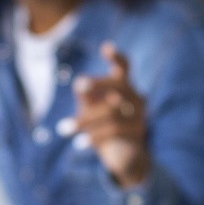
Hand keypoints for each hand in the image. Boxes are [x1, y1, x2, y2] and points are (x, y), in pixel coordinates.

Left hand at [60, 42, 149, 187]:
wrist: (126, 158)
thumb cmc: (104, 127)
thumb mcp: (91, 111)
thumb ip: (86, 97)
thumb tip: (79, 83)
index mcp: (124, 88)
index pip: (124, 68)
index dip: (116, 58)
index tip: (106, 46)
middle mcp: (136, 98)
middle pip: (120, 85)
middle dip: (99, 83)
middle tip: (79, 85)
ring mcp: (139, 115)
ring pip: (112, 112)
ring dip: (85, 121)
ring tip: (63, 129)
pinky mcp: (137, 133)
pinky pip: (114, 131)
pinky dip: (94, 137)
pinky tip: (78, 144)